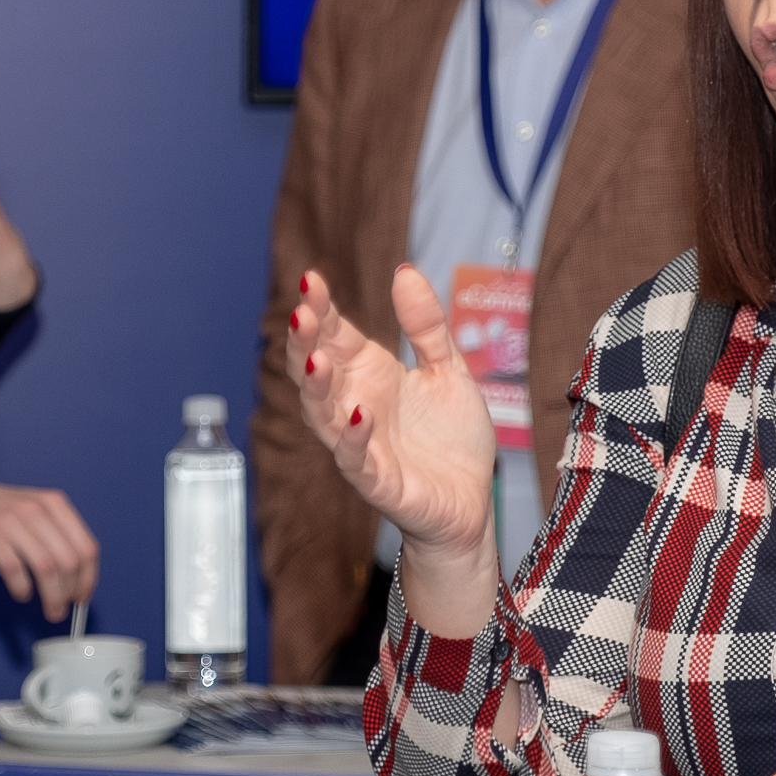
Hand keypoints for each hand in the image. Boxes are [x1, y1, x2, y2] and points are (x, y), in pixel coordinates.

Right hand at [0, 477, 97, 621]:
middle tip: (62, 609)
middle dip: (70, 593)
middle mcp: (36, 509)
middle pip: (68, 560)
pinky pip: (14, 569)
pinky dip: (22, 588)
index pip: (86, 547)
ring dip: (52, 596)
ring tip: (50, 610)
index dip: (88, 579)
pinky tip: (22, 593)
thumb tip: (79, 581)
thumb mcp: (33, 515)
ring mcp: (10, 520)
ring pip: (46, 567)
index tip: (82, 597)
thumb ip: (56, 539)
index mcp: (54, 504)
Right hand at [284, 268, 498, 629]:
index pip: (333, 335)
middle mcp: (355, 404)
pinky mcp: (376, 479)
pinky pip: (355, 458)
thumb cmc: (452, 440)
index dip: (320, 309)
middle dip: (305, 342)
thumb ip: (426, 326)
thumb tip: (405, 271)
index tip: (311, 279)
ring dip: (316, 387)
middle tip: (302, 311)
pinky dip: (353, 436)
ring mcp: (360, 443)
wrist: (472, 503)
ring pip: (321, 413)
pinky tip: (360, 413)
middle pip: (315, 369)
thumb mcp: (448, 370)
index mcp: (370, 374)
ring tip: (317, 359)